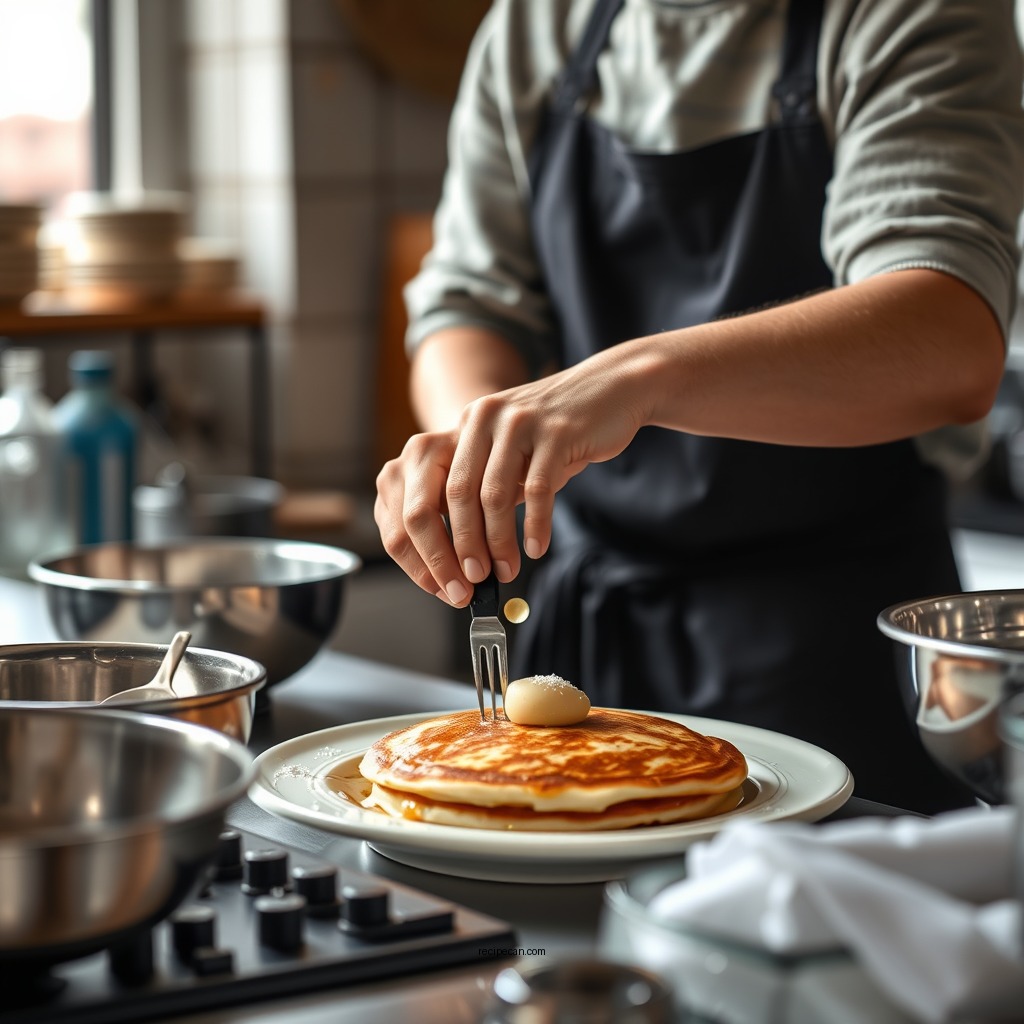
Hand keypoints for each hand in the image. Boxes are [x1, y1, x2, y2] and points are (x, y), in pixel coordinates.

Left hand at [375, 352, 648, 604]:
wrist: (613, 389)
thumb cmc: (561, 430)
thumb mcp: (516, 449)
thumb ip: (490, 482)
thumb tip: (468, 546)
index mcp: (471, 422)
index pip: (441, 485)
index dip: (442, 532)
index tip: (451, 566)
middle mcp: (488, 417)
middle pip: (461, 494)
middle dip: (465, 543)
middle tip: (475, 577)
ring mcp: (521, 423)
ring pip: (496, 495)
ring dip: (499, 541)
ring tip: (506, 569)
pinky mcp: (557, 433)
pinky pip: (539, 490)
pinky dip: (535, 526)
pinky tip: (536, 548)